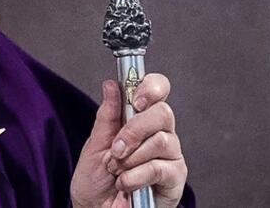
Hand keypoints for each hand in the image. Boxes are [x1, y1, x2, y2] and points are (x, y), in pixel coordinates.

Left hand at [70, 73, 186, 207]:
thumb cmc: (96, 183)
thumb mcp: (94, 146)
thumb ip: (106, 117)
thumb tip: (111, 85)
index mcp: (141, 119)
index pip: (158, 90)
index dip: (151, 87)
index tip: (135, 99)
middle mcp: (160, 133)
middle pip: (163, 113)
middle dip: (135, 129)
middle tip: (117, 148)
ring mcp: (170, 156)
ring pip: (162, 141)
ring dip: (132, 157)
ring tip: (117, 170)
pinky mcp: (175, 178)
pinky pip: (160, 168)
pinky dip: (137, 176)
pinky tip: (126, 184)